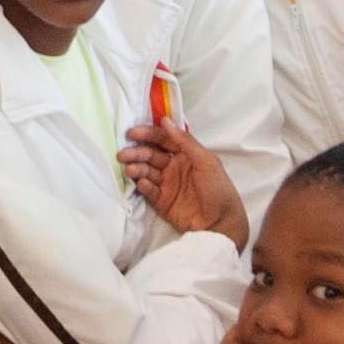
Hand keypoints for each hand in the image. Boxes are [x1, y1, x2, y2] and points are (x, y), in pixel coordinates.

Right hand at [122, 118, 247, 247]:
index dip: (147, 135)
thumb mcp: (206, 161)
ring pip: (146, 171)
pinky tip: (141, 183)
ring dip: (137, 169)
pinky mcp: (161, 201)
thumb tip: (165, 121)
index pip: (162, 140)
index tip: (132, 133)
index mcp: (185, 154)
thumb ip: (184, 141)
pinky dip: (143, 186)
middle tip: (122, 154)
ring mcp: (166, 184)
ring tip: (130, 170)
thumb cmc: (218, 189)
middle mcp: (173, 167)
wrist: (220, 223)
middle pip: (150, 155)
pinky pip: (148, 190)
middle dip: (136, 153)